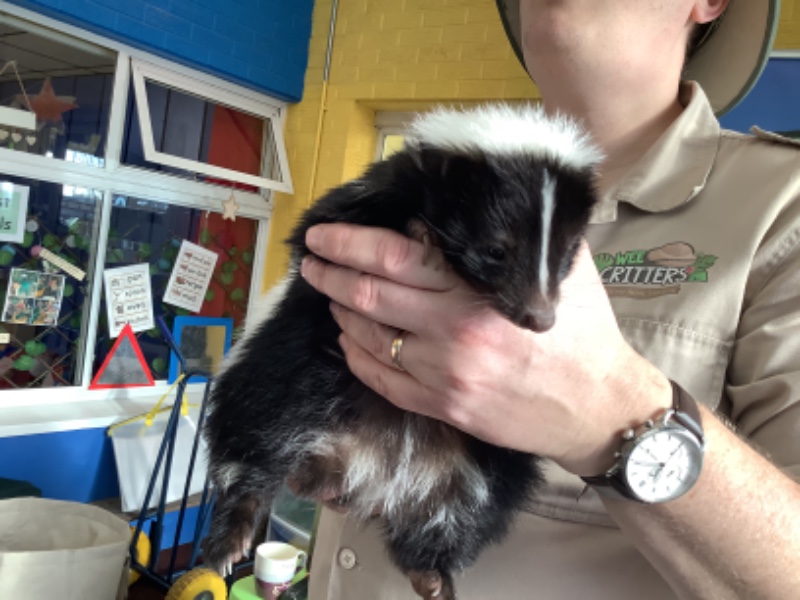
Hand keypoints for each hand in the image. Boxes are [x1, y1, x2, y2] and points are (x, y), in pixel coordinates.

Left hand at [300, 223, 671, 475]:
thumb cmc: (584, 333)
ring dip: (340, 311)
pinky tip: (349, 340)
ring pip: (367, 338)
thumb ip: (519, 236)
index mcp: (476, 292)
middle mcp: (451, 334)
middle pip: (369, 295)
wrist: (599, 408)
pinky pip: (381, 381)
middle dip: (329, 273)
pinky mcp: (443, 408)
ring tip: (330, 293)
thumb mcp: (562, 269)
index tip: (322, 235)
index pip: (393, 257)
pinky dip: (356, 356)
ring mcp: (443, 376)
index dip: (348, 243)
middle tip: (310, 260)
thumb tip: (478, 202)